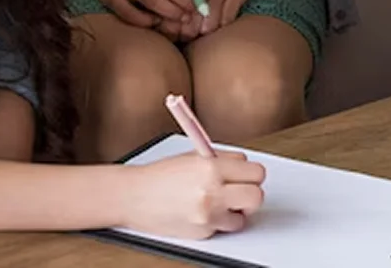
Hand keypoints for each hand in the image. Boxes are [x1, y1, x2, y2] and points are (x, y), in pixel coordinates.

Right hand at [122, 151, 265, 238]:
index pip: (255, 171)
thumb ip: (219, 160)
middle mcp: (212, 191)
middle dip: (250, 192)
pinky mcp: (204, 232)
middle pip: (257, 195)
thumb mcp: (190, 157)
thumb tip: (243, 165)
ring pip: (244, 216)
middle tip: (238, 190)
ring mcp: (209, 214)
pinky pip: (226, 227)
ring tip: (217, 201)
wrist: (133, 196)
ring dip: (235, 210)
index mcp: (209, 167)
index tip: (244, 174)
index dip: (250, 173)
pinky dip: (220, 221)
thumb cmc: (158, 176)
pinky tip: (203, 211)